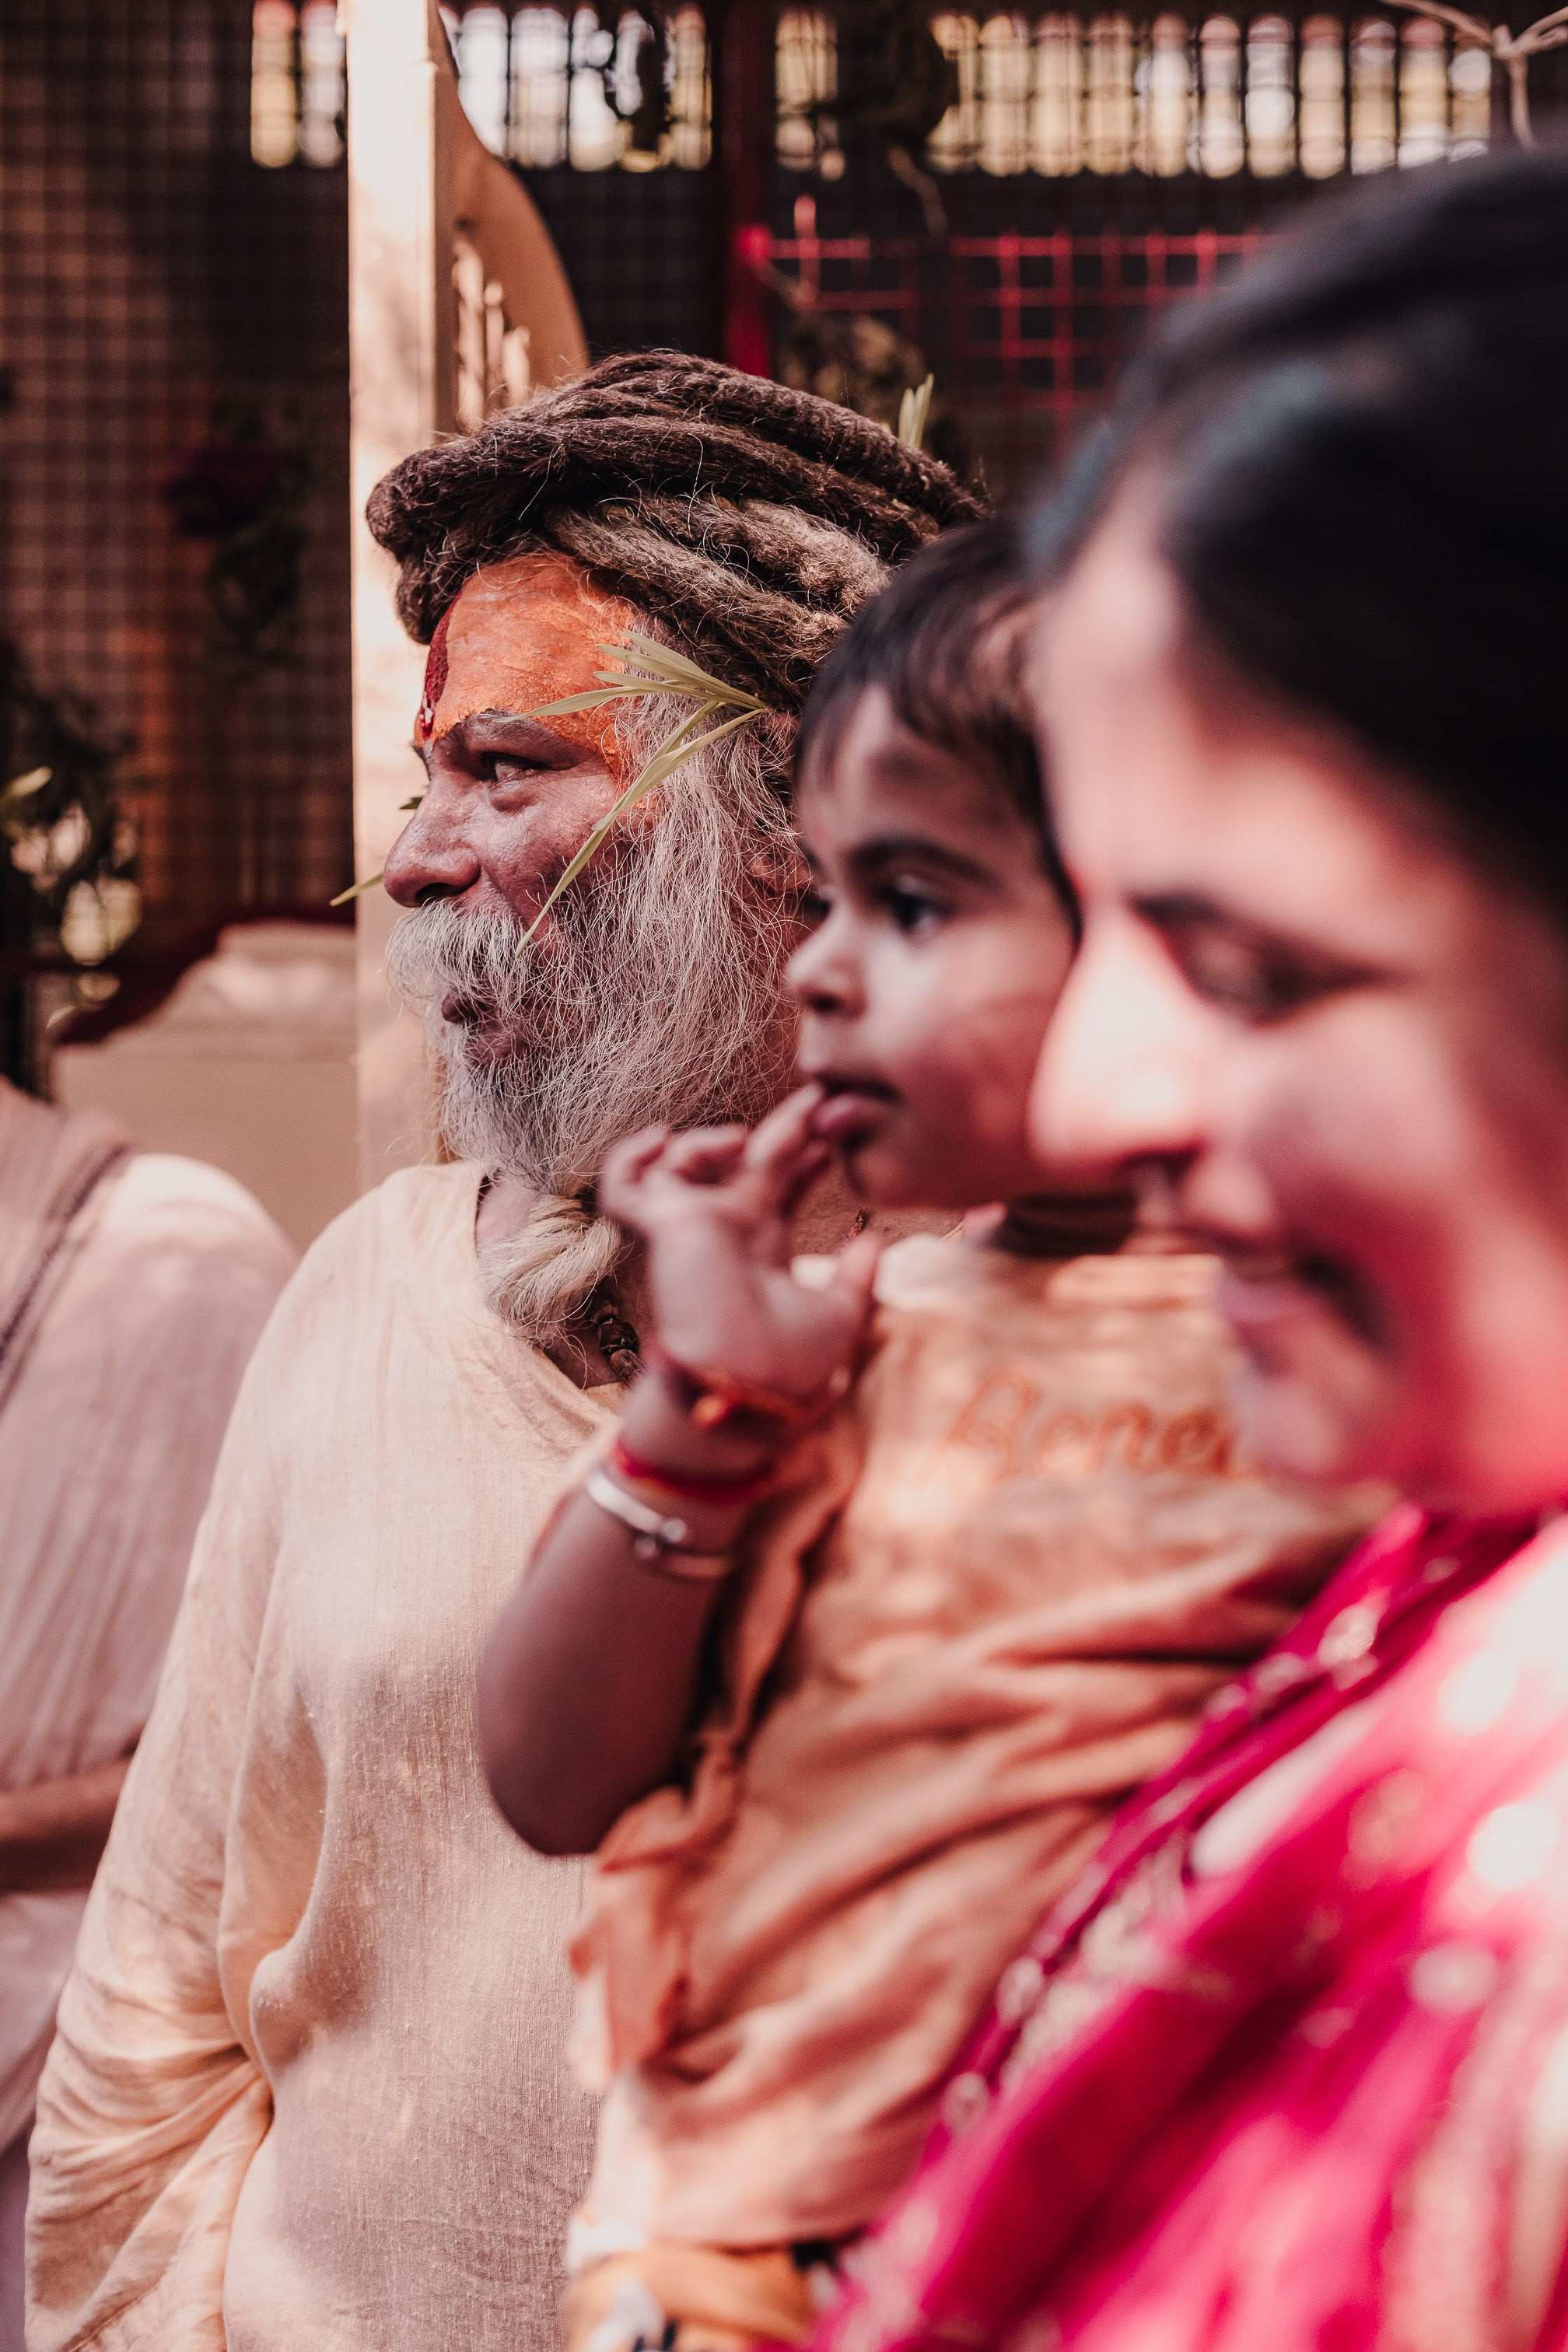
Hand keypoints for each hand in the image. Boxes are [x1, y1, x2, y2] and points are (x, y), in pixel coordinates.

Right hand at [600, 1084, 880, 1403]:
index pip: (782, 1182)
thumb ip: (857, 1276)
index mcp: (766, 1245)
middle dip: (785, 1125)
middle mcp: (727, 1231)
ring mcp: (693, 1227)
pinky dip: (632, 1158)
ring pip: (683, 1162)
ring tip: (745, 1140)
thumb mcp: (843, 1316)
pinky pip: (625, 1186)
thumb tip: (874, 1239)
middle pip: (751, 1159)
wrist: (747, 1386)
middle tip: (820, 1097)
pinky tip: (662, 1138)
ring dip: (710, 1138)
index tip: (836, 1134)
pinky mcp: (664, 1227)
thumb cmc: (789, 1366)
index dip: (806, 1153)